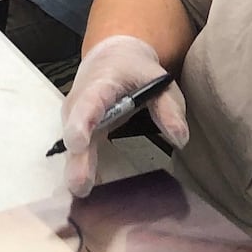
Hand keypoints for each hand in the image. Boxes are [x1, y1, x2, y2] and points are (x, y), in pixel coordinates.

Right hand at [58, 35, 188, 196]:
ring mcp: (75, 119)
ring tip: (81, 192)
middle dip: (77, 158)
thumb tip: (179, 138)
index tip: (78, 143)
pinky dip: (80, 170)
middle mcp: (80, 103)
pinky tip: (85, 191)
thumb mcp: (158, 80)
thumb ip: (169, 106)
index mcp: (100, 83)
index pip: (88, 102)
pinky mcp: (78, 133)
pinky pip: (77, 153)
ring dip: (76, 169)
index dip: (81, 122)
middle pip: (75, 130)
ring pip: (72, 146)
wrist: (110, 59)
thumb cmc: (135, 70)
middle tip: (79, 184)